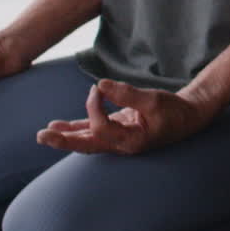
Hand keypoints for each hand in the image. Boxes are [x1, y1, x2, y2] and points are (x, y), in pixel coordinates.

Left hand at [37, 80, 208, 155]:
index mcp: (130, 141)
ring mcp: (118, 139)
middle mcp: (121, 145)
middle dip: (63, 140)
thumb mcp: (153, 100)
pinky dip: (77, 129)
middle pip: (86, 145)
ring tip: (44, 134)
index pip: (100, 128)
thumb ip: (127, 94)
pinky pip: (93, 132)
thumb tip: (101, 85)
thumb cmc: (174, 111)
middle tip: (41, 136)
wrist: (188, 118)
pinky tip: (60, 127)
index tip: (99, 88)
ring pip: (87, 141)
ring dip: (66, 136)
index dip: (93, 107)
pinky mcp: (117, 129)